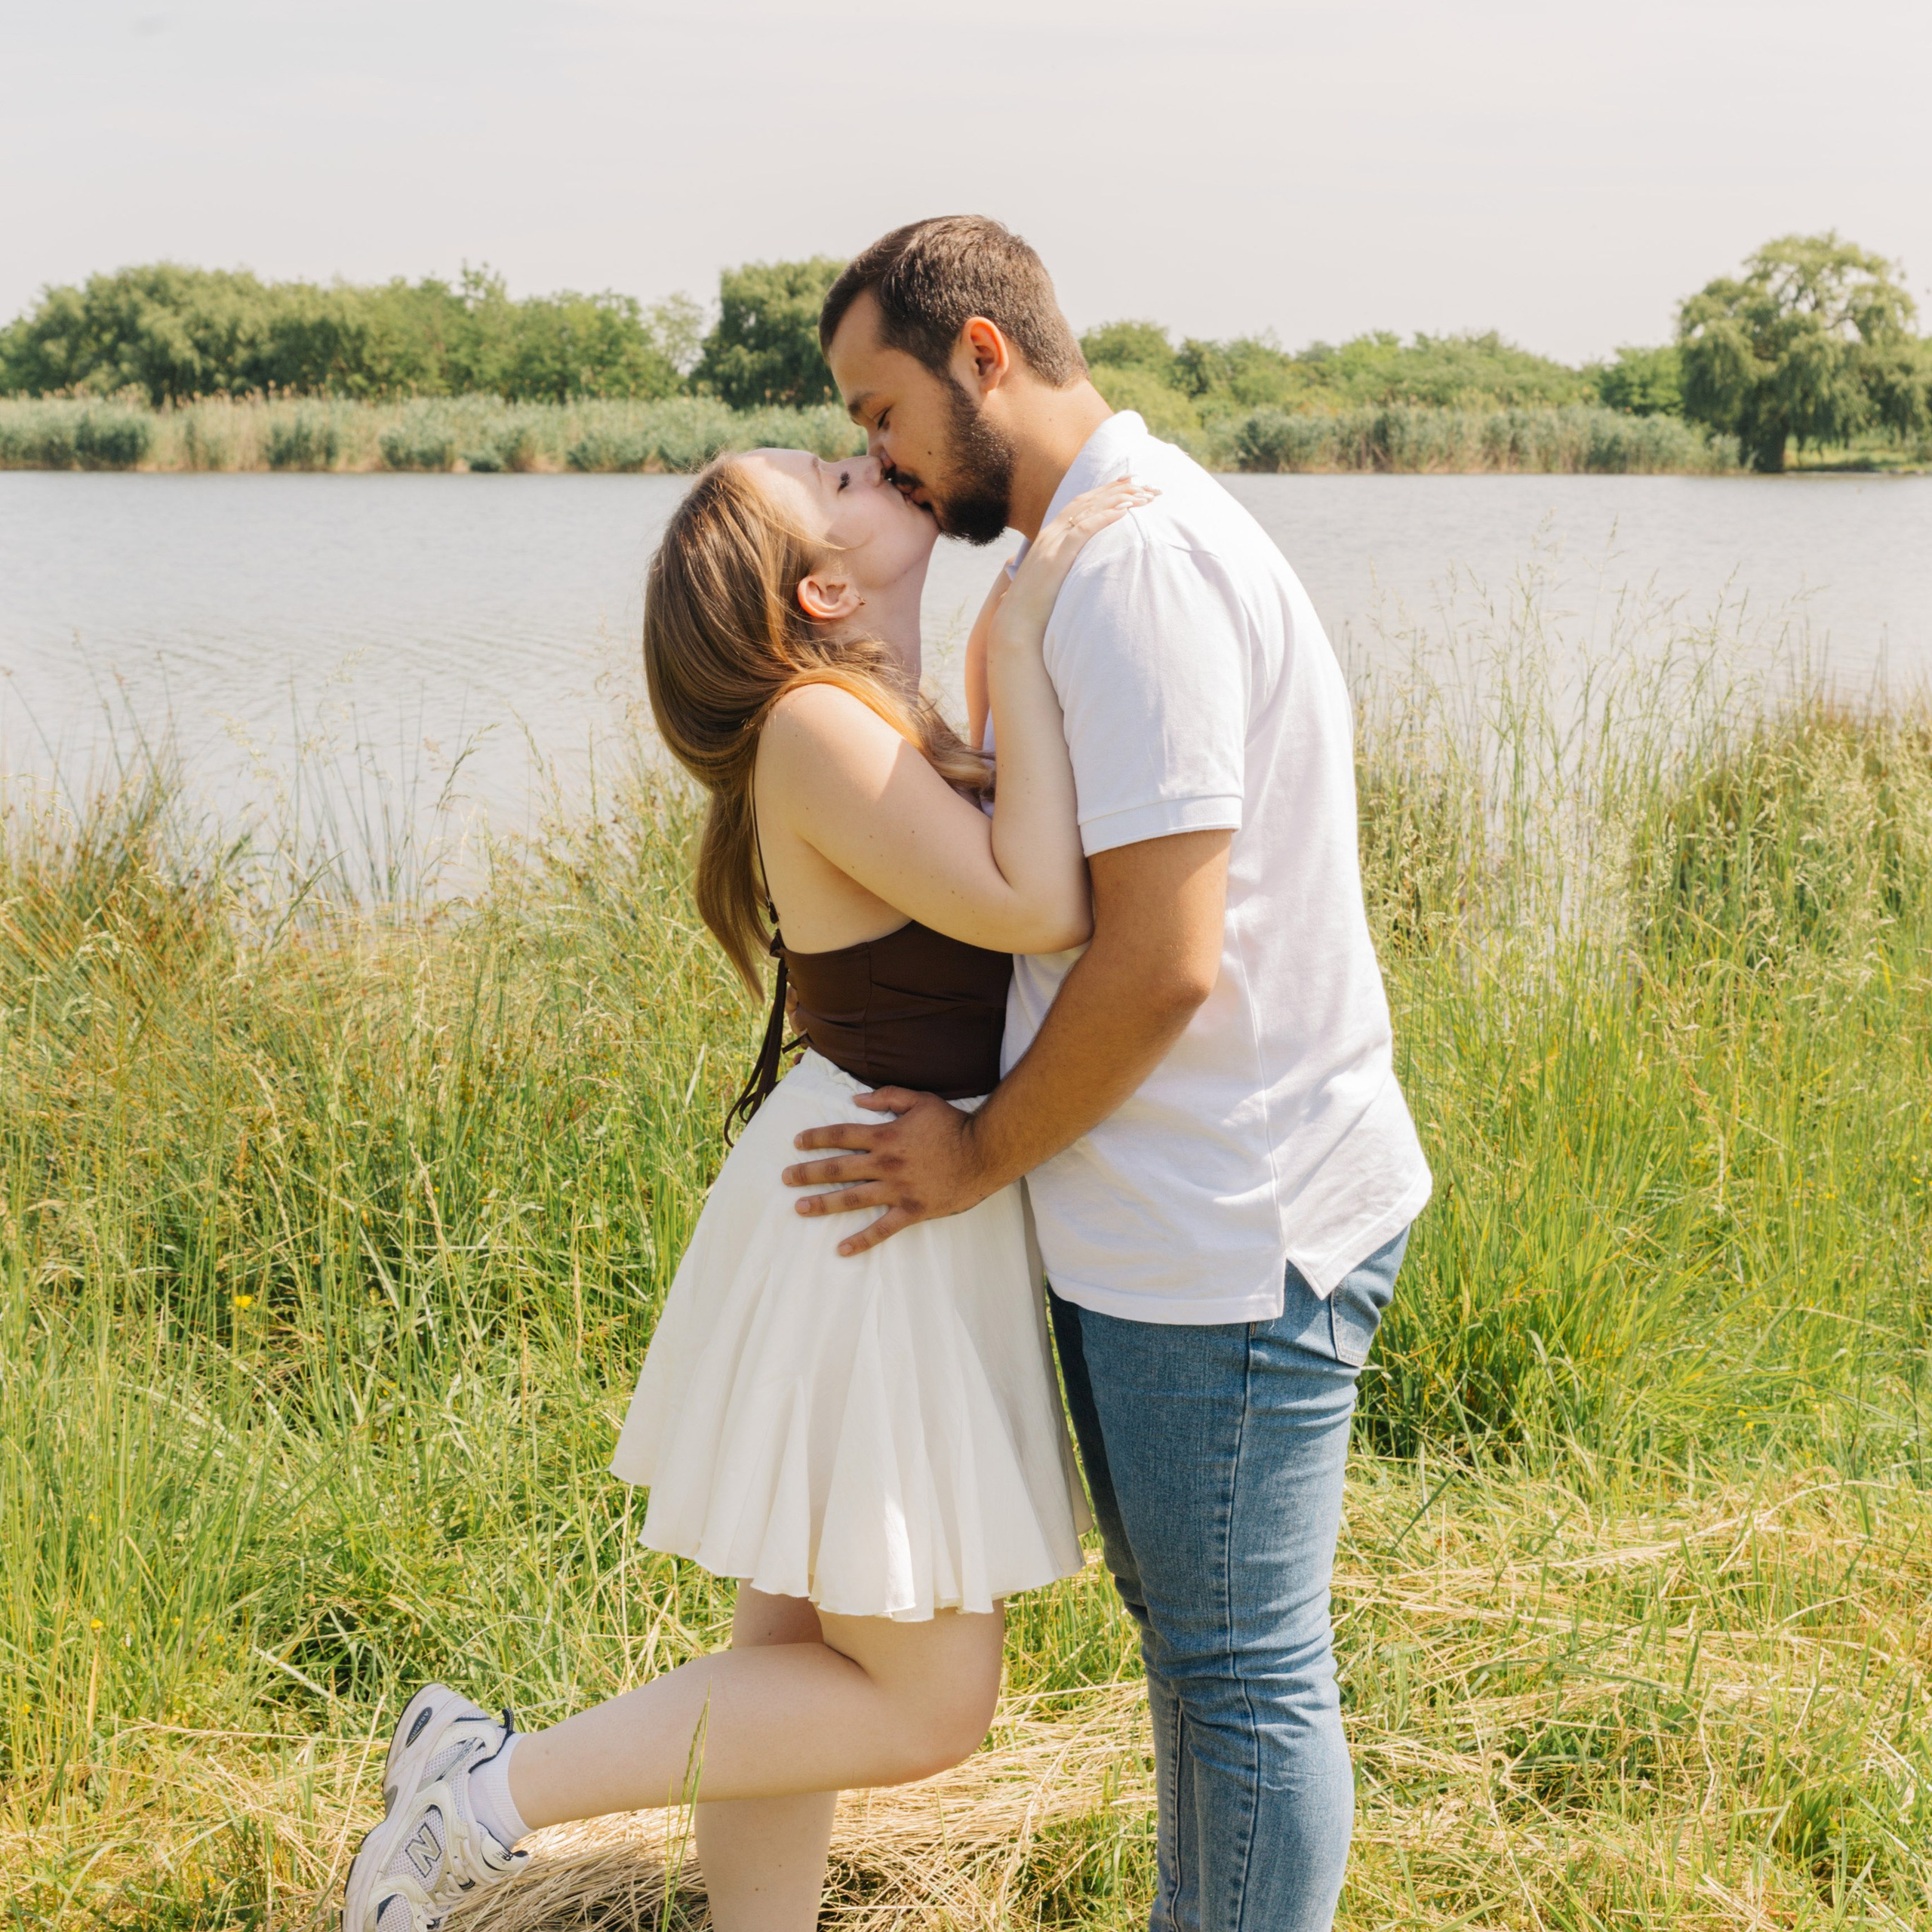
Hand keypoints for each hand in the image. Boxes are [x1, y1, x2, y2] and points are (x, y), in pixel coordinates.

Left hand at [782, 1088, 994, 1255]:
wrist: (984, 1152)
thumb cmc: (954, 1124)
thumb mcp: (921, 1100)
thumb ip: (888, 1098)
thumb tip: (856, 1100)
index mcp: (886, 1135)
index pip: (842, 1135)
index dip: (817, 1138)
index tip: (797, 1142)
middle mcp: (886, 1163)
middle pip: (839, 1167)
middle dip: (808, 1172)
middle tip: (785, 1178)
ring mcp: (898, 1189)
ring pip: (853, 1198)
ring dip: (823, 1203)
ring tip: (799, 1208)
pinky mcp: (912, 1211)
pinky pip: (882, 1229)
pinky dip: (862, 1241)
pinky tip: (842, 1249)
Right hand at [991, 476, 1156, 649]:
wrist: (1016, 625)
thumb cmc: (1037, 609)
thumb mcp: (1054, 580)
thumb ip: (1068, 568)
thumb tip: (1088, 569)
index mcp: (1050, 537)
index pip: (1080, 505)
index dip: (1105, 492)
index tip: (1129, 484)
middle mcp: (1050, 534)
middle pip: (1087, 501)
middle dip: (1116, 489)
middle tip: (1144, 482)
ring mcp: (1051, 544)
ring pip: (1088, 510)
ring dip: (1117, 499)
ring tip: (1142, 494)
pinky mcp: (1056, 557)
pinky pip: (1083, 530)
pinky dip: (1104, 517)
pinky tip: (1124, 510)